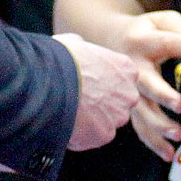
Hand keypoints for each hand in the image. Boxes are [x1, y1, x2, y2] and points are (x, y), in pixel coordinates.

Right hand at [54, 33, 138, 150]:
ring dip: (92, 121)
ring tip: (68, 112)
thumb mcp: (76, 43)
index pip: (121, 81)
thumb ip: (87, 52)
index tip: (87, 83)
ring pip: (107, 123)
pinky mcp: (104, 135)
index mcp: (126, 69)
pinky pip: (93, 137)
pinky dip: (81, 135)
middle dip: (102, 105)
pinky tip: (65, 124)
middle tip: (78, 100)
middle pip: (118, 104)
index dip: (103, 83)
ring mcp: (118, 116)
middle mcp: (128, 94)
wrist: (51, 82)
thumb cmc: (62, 58)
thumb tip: (81, 50)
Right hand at [120, 10, 180, 162]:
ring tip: (178, 135)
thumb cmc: (145, 31)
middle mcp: (133, 67)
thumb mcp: (160, 19)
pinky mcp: (129, 105)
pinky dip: (152, 142)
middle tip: (180, 105)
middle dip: (162, 95)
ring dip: (158, 125)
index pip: (168, 44)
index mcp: (144, 42)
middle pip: (146, 83)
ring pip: (140, 111)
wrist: (111, 40)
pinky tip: (168, 153)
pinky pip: (139, 126)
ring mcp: (129, 89)